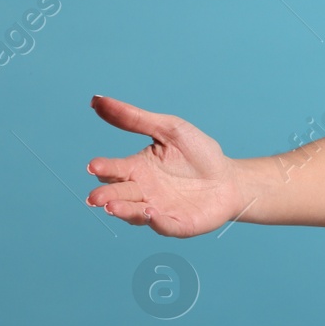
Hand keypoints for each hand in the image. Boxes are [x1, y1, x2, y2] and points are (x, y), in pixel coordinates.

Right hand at [85, 96, 247, 237]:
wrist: (230, 178)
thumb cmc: (197, 153)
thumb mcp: (169, 129)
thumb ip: (135, 118)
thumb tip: (96, 99)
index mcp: (136, 169)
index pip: (113, 170)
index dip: (103, 168)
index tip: (94, 165)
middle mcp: (142, 192)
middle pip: (118, 194)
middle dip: (106, 196)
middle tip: (95, 197)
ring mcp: (158, 210)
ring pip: (135, 213)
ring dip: (124, 211)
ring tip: (113, 207)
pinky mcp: (178, 224)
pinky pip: (164, 225)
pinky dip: (156, 221)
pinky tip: (151, 213)